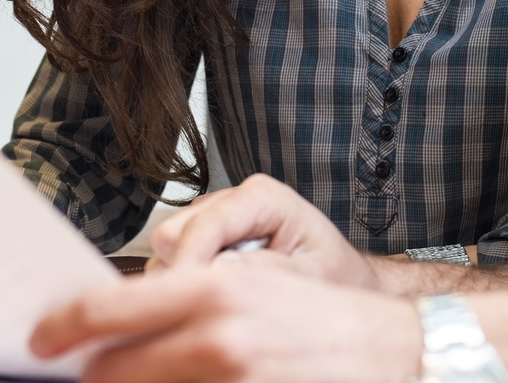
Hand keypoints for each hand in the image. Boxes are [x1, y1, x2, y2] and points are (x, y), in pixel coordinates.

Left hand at [32, 258, 421, 382]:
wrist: (395, 353)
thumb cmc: (318, 317)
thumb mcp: (250, 284)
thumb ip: (185, 296)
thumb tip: (117, 318)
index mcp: (212, 291)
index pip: (107, 311)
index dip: (62, 329)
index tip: (39, 341)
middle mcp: (217, 339)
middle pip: (112, 370)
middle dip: (91, 376)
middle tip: (80, 374)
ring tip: (141, 378)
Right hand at [148, 173, 381, 289]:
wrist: (341, 281)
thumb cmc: (334, 276)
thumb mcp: (314, 277)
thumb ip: (270, 271)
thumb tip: (219, 271)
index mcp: (263, 197)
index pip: (204, 225)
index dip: (188, 265)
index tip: (183, 303)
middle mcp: (232, 200)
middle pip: (172, 233)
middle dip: (183, 274)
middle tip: (213, 309)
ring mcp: (214, 218)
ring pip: (165, 250)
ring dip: (185, 281)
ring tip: (228, 302)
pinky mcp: (203, 238)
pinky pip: (172, 262)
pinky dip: (188, 285)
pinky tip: (222, 297)